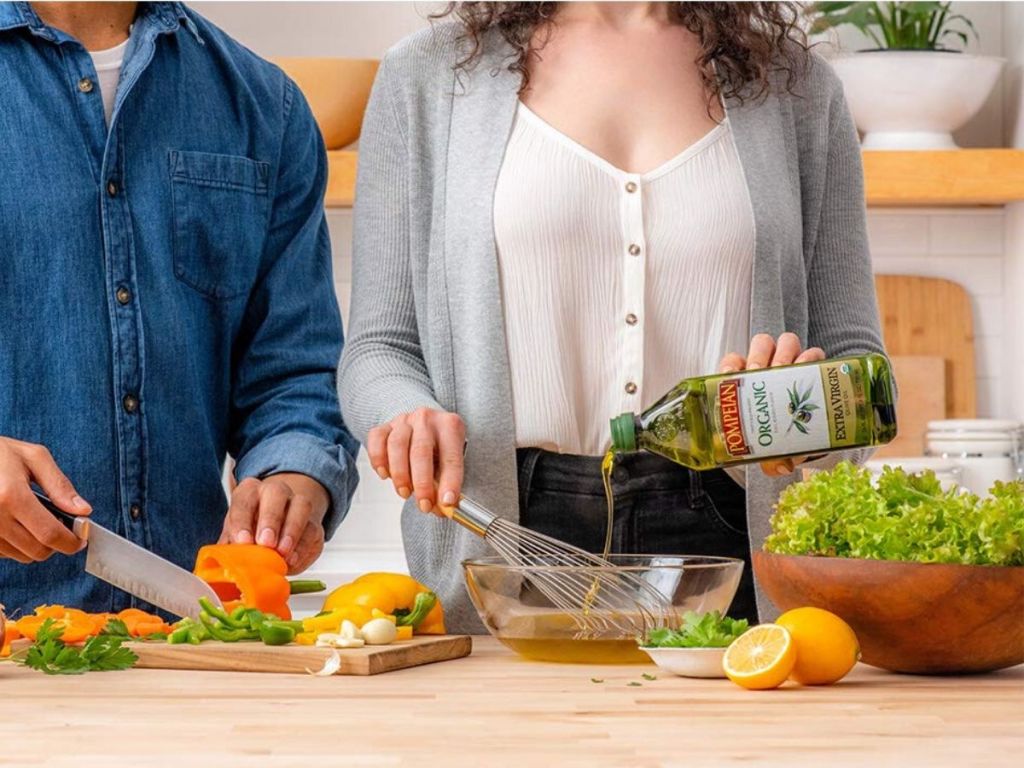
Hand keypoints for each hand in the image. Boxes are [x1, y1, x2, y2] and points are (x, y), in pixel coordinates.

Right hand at [0, 437, 88, 562]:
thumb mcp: (33, 457)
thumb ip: (60, 486)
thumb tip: (83, 511)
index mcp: (11, 495)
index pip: (49, 533)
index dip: (70, 542)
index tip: (80, 540)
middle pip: (36, 550)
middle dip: (55, 545)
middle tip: (60, 527)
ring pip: (20, 556)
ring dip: (35, 545)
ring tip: (35, 521)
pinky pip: (3, 553)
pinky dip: (16, 545)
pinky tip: (16, 524)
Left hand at [220, 473, 328, 572]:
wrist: (277, 533)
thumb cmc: (251, 533)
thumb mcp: (234, 537)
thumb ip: (228, 548)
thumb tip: (217, 567)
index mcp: (249, 492)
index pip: (244, 500)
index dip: (242, 520)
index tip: (242, 541)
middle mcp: (274, 492)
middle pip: (276, 493)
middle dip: (271, 519)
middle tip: (266, 543)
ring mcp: (297, 504)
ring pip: (301, 505)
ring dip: (292, 530)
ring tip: (282, 552)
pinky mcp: (313, 524)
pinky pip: (313, 529)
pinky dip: (302, 547)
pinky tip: (292, 559)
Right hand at [366, 408, 465, 516]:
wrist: (423, 425)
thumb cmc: (439, 448)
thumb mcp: (450, 462)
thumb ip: (446, 484)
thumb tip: (443, 509)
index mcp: (450, 426)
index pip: (451, 457)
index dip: (450, 481)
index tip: (447, 502)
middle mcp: (427, 419)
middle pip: (421, 450)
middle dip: (422, 483)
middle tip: (424, 505)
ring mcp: (404, 420)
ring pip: (396, 445)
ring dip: (400, 474)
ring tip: (405, 493)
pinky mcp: (385, 425)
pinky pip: (376, 440)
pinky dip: (378, 460)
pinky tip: (385, 474)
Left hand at [718, 332, 825, 476]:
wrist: (799, 435)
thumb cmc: (776, 437)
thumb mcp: (770, 449)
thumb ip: (772, 460)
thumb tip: (782, 467)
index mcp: (746, 383)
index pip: (733, 361)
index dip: (732, 364)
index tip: (733, 374)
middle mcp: (764, 367)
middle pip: (761, 344)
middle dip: (762, 354)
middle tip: (766, 373)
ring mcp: (786, 363)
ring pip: (786, 342)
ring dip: (789, 351)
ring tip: (792, 370)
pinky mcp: (809, 364)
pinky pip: (811, 352)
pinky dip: (812, 357)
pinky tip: (811, 368)